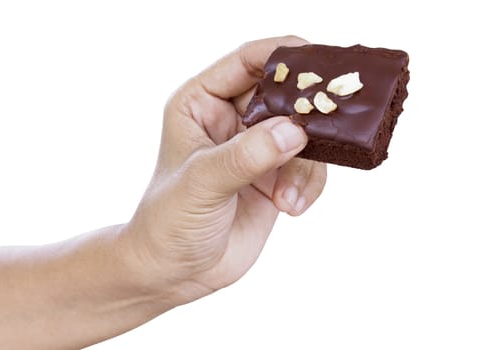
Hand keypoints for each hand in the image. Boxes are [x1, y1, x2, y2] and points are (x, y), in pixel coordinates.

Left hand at [127, 36, 326, 304]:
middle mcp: (231, 120)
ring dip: (306, 163)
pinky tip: (289, 208)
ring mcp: (255, 149)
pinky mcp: (274, 177)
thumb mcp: (201, 184)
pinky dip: (308, 186)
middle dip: (308, 111)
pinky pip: (309, 167)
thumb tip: (294, 130)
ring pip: (303, 134)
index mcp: (202, 104)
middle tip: (329, 124)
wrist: (175, 272)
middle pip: (284, 94)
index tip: (319, 64)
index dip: (283, 57)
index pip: (246, 62)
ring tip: (287, 197)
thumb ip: (246, 155)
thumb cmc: (168, 222)